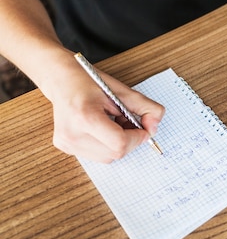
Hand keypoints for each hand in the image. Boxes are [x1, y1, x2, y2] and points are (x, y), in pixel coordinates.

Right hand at [49, 64, 164, 162]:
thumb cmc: (89, 82)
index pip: (120, 143)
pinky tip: (103, 128)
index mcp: (85, 117)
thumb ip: (146, 107)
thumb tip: (154, 128)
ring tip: (113, 123)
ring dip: (119, 144)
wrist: (61, 80)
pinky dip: (107, 145)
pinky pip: (98, 155)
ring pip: (108, 158)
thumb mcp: (122, 90)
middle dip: (129, 140)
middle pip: (116, 153)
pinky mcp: (65, 147)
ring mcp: (67, 143)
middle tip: (126, 121)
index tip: (142, 126)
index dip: (138, 137)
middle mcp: (72, 134)